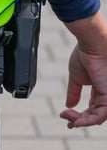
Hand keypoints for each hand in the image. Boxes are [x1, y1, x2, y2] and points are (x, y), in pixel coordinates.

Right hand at [60, 12, 106, 127]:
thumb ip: (73, 92)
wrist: (93, 45)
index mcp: (100, 89)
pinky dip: (87, 121)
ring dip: (82, 122)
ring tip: (69, 120)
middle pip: (94, 115)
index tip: (64, 114)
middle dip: (79, 119)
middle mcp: (106, 94)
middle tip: (65, 117)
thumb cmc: (86, 56)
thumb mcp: (76, 78)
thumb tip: (69, 105)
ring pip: (98, 118)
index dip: (79, 114)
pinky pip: (100, 116)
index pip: (92, 108)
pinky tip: (76, 121)